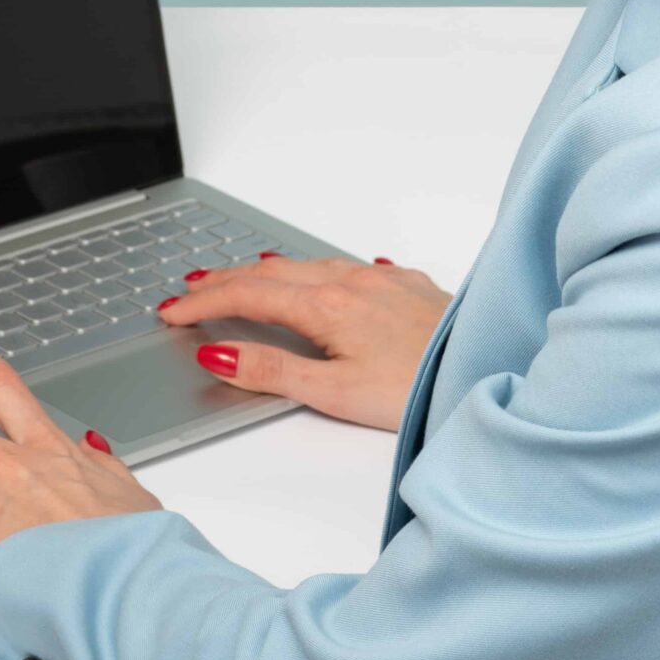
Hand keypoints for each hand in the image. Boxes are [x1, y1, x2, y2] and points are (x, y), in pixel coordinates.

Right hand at [160, 254, 451, 432]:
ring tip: (241, 278)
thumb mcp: (335, 394)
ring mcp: (384, 280)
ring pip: (311, 265)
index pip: (248, 296)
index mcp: (329, 306)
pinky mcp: (411, 286)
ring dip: (268, 272)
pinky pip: (350, 268)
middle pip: (273, 273)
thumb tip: (218, 354)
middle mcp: (354, 282)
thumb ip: (273, 371)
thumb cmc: (420, 391)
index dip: (204, 303)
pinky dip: (318, 271)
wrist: (488, 370)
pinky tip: (322, 277)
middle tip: (189, 289)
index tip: (171, 311)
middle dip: (225, 280)